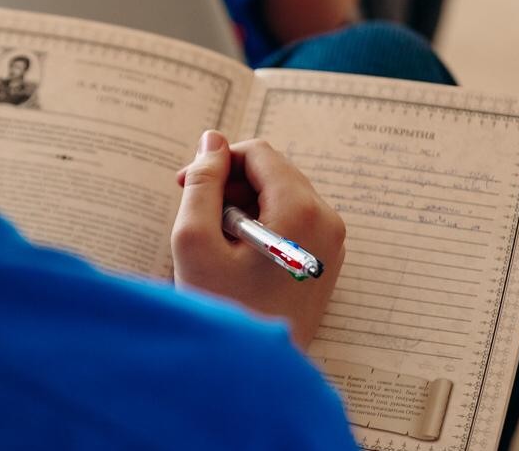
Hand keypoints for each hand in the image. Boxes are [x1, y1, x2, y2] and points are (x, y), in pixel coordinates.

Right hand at [172, 131, 345, 349]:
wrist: (251, 377)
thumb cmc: (221, 310)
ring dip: (242, 205)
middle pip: (273, 172)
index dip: (218, 160)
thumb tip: (212, 141)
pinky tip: (235, 255)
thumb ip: (202, 182)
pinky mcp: (324, 261)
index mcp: (301, 211)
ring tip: (216, 243)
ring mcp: (331, 244)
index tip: (187, 185)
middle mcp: (327, 221)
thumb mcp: (195, 240)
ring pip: (281, 195)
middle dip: (230, 184)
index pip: (259, 153)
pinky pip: (291, 221)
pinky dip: (260, 225)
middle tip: (195, 215)